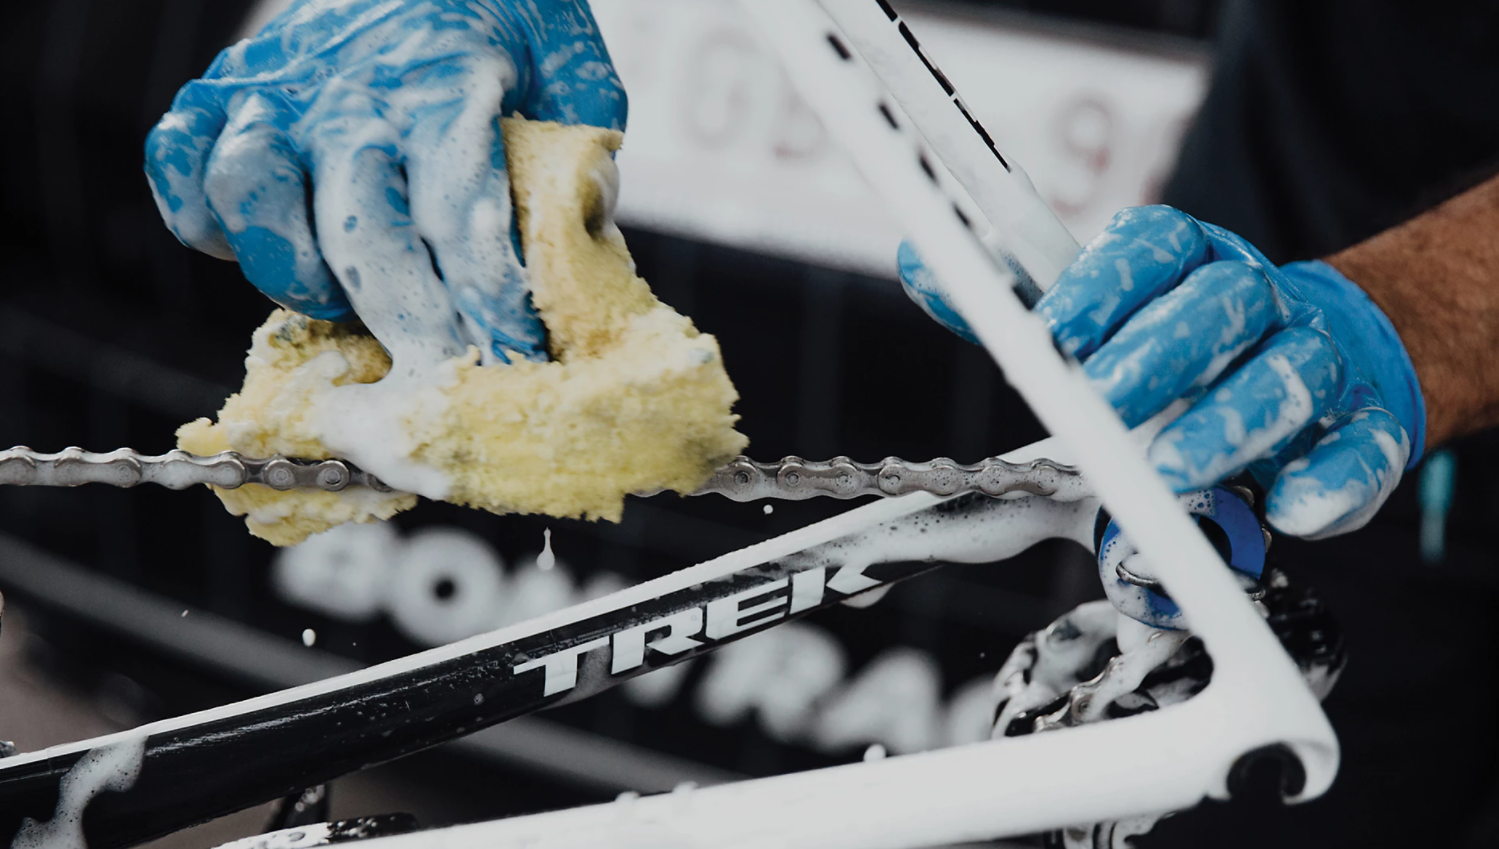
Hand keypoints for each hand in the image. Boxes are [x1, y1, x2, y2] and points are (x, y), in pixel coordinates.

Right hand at [145, 0, 625, 365]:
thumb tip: (584, 237)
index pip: (460, 218)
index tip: (515, 359)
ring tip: (338, 307)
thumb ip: (580, 152)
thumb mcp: (569, 70)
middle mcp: (350, 94)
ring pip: (248, 196)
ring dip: (291, 270)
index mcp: (444, 87)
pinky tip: (247, 250)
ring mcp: (277, 90)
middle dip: (408, 324)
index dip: (487, 302)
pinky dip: (199, 217)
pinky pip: (178, 160)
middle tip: (442, 379)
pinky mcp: (222, 89)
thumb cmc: (501, 18)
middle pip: (361, 232)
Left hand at [898, 206, 1426, 538]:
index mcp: (1190, 263)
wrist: (1331, 362)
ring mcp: (1317, 361)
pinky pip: (1358, 451)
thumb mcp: (1103, 318)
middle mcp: (1257, 301)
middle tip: (1100, 401)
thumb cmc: (1190, 348)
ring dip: (1229, 422)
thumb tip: (919, 264)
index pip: (1153, 248)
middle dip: (1155, 353)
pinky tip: (1290, 507)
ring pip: (1286, 376)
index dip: (1105, 284)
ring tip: (1177, 466)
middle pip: (1217, 305)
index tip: (1054, 328)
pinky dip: (1327, 480)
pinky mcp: (1365, 429)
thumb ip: (1016, 303)